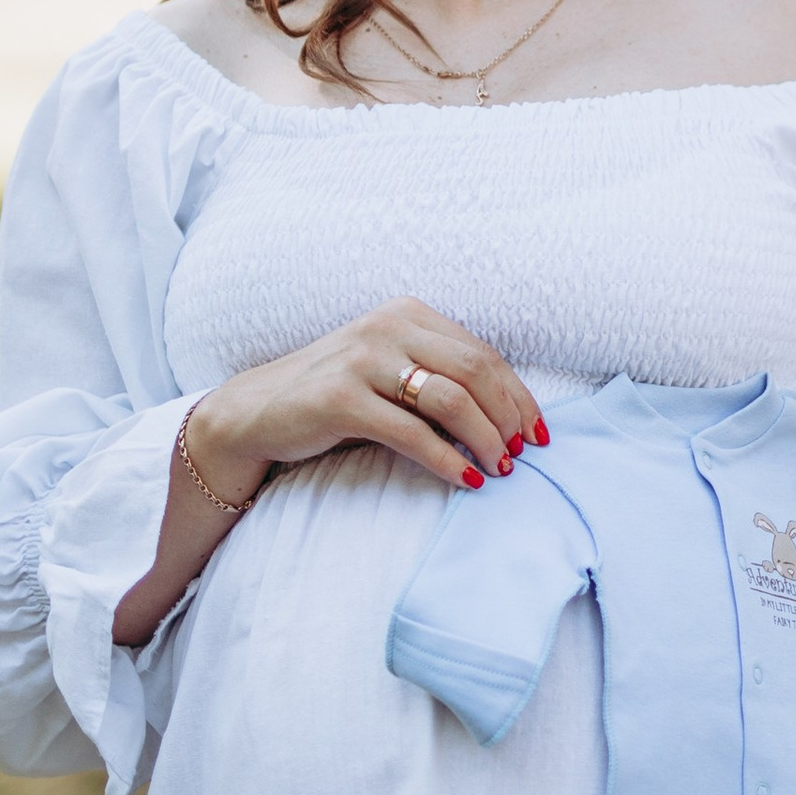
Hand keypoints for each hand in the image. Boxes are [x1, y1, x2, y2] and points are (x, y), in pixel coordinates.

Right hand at [199, 296, 545, 505]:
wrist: (257, 410)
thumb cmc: (337, 395)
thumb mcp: (391, 369)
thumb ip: (437, 376)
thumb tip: (506, 416)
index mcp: (408, 314)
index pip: (483, 353)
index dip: (517, 395)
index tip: (538, 431)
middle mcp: (388, 327)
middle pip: (475, 371)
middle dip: (507, 416)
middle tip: (522, 453)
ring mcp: (363, 360)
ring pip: (450, 400)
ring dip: (485, 439)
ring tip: (500, 468)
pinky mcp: (341, 399)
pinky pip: (411, 433)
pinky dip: (446, 459)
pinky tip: (465, 480)